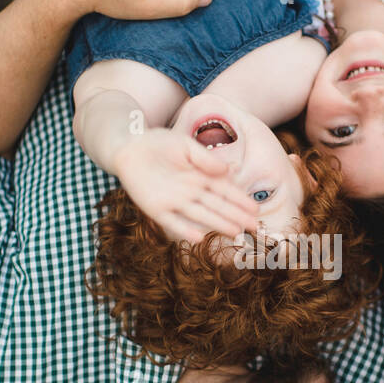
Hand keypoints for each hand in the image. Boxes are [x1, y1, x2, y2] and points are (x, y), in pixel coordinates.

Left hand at [114, 128, 258, 243]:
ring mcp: (174, 201)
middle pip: (217, 205)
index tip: (255, 210)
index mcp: (200, 176)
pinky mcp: (156, 209)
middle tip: (254, 227)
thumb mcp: (184, 145)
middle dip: (236, 216)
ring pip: (201, 215)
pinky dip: (184, 230)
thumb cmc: (158, 143)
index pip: (225, 190)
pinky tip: (198, 239)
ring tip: (235, 232)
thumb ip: (205, 158)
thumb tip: (227, 170)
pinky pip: (172, 222)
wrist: (128, 147)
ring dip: (218, 224)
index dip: (240, 200)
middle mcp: (190, 191)